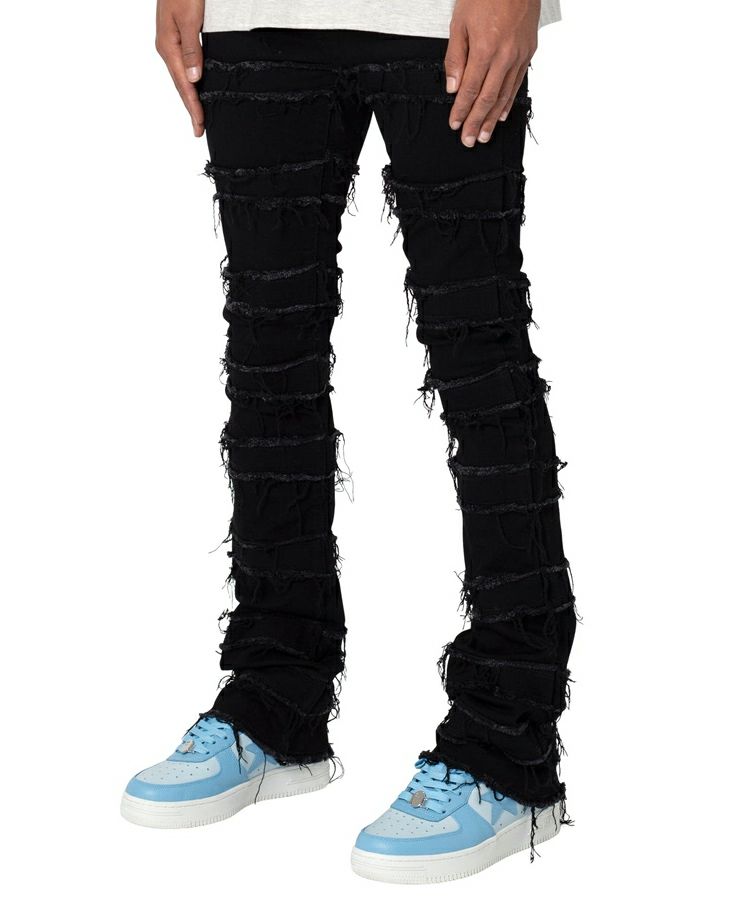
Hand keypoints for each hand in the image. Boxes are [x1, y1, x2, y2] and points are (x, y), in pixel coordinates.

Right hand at [155, 0, 204, 136]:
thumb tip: (194, 79)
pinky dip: (190, 82)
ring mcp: (170, 43)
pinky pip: (184, 66)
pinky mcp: (177, 38)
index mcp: (168, 46)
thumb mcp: (191, 19)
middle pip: (181, 85)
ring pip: (182, 77)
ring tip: (197, 116)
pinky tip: (196, 89)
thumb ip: (192, 49)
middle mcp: (167, 48)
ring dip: (190, 97)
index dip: (192, 107)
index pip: (183, 85)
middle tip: (199, 129)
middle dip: (191, 108)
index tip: (199, 125)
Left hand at [445, 0, 539, 146]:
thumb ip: (455, 56)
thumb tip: (453, 87)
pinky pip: (517, 83)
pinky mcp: (529, 52)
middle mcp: (504, 57)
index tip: (455, 125)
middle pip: (487, 99)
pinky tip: (502, 114)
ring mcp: (519, 56)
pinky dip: (508, 101)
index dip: (461, 111)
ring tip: (485, 135)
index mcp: (484, 49)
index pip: (469, 90)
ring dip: (493, 119)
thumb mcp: (460, 21)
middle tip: (469, 141)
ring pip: (504, 95)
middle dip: (476, 123)